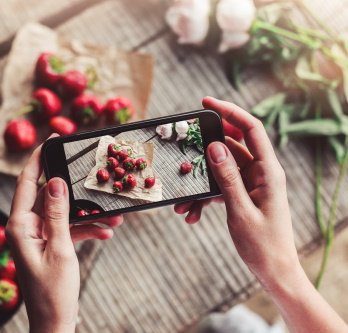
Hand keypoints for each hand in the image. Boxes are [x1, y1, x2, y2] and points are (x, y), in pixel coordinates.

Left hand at [5, 139, 122, 332]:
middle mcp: (25, 227)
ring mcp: (37, 236)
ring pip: (62, 213)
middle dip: (75, 192)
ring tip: (113, 218)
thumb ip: (57, 213)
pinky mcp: (48, 245)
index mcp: (19, 225)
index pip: (26, 182)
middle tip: (95, 181)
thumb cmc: (53, 293)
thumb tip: (55, 181)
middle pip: (49, 196)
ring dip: (87, 214)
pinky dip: (85, 229)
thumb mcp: (60, 249)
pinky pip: (67, 228)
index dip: (38, 159)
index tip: (51, 140)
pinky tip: (106, 233)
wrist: (55, 323)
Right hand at [177, 97, 347, 331]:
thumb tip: (215, 147)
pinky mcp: (243, 196)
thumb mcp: (240, 211)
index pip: (251, 130)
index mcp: (268, 171)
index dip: (230, 112)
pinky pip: (220, 187)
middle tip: (184, 140)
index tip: (207, 103)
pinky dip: (204, 197)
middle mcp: (261, 173)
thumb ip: (228, 178)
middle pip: (233, 146)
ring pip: (221, 170)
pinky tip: (190, 214)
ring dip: (200, 181)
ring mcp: (251, 184)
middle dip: (207, 146)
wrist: (274, 270)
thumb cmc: (263, 244)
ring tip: (182, 202)